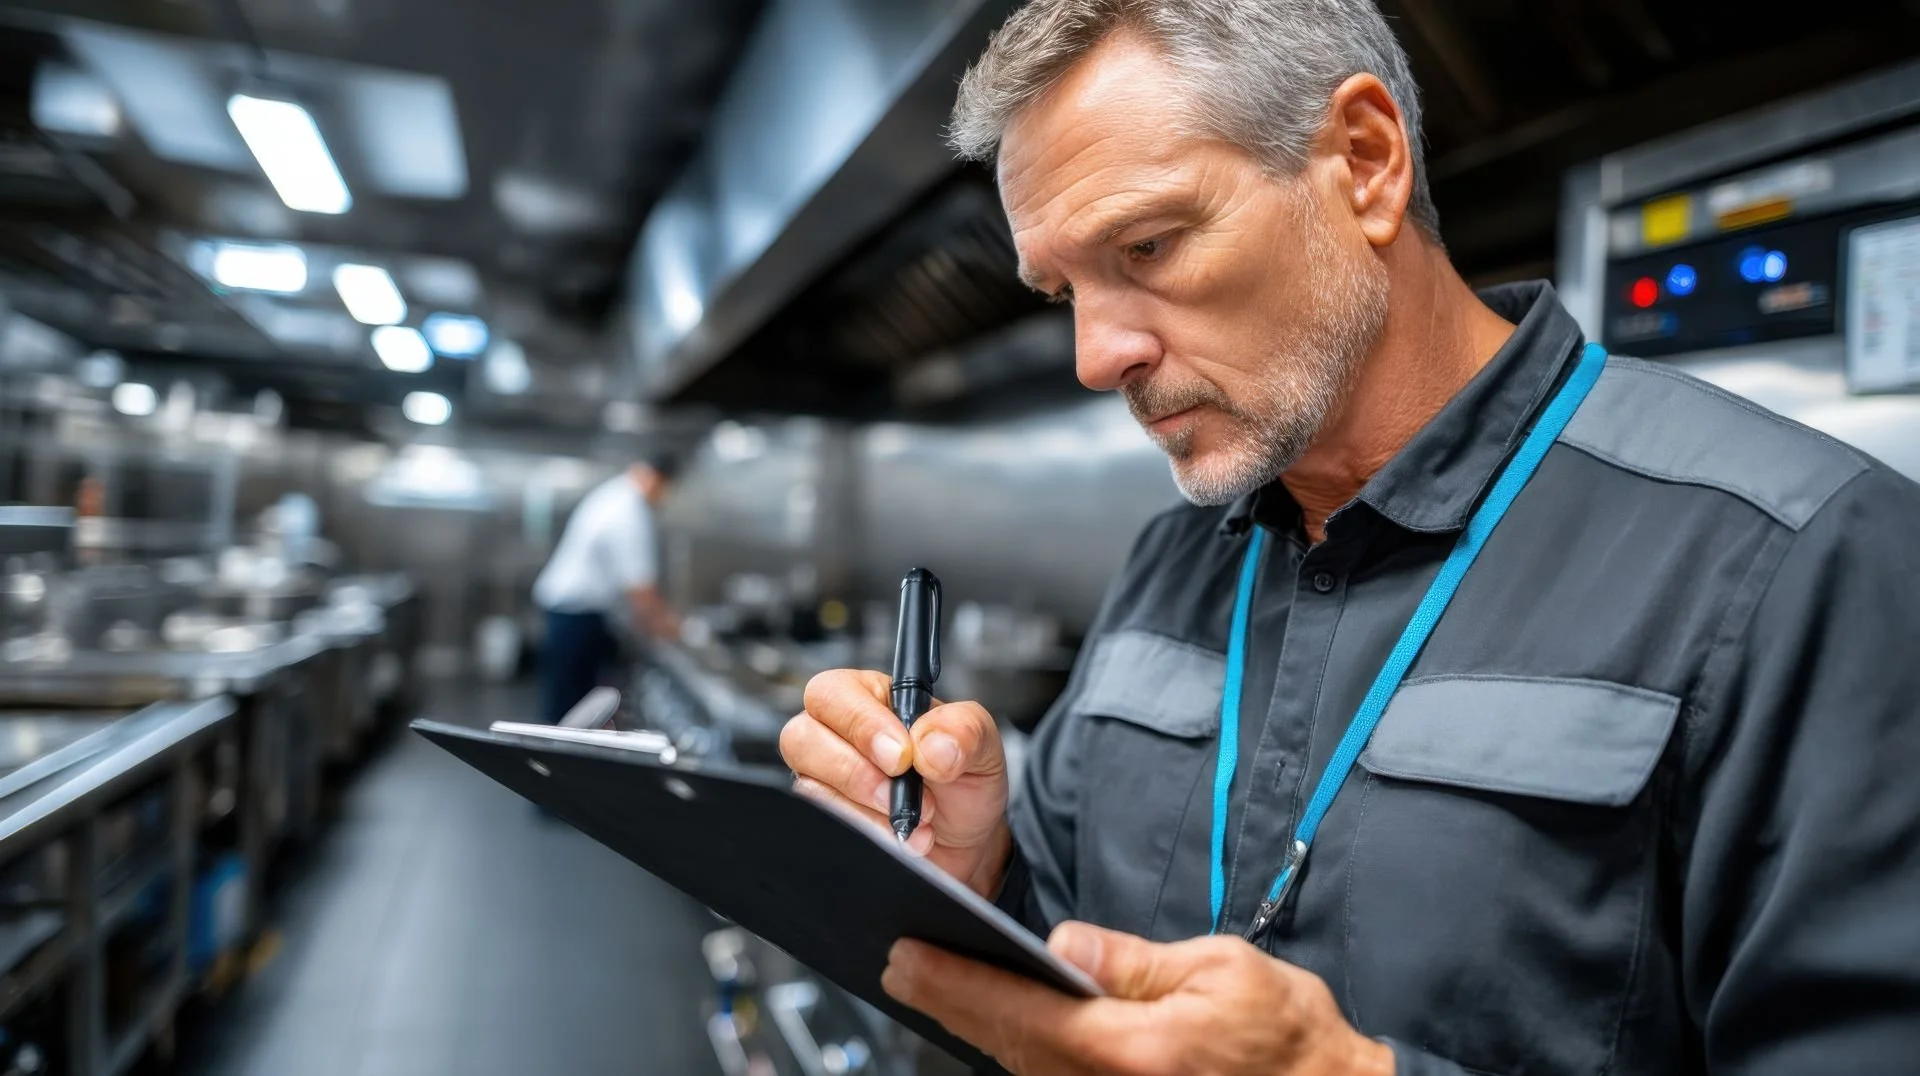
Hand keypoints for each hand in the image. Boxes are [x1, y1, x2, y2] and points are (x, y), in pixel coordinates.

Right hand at [780, 669, 1011, 897]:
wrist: (965, 841)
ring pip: (810, 787)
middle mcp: (837, 733)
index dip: (862, 725)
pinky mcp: (827, 818)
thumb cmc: (962, 781)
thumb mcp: (982, 746)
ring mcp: (825, 778)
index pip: (834, 693)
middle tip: (901, 795)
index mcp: (871, 697)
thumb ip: (965, 730)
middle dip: (857, 773)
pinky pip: (823, 825)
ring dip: (866, 810)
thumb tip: (930, 744)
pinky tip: (900, 837)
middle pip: (803, 737)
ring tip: (914, 819)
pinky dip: (867, 834)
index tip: (901, 756)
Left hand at [882, 922, 1394, 1075]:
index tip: (907, 960)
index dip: (953, 983)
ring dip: (982, 1028)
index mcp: (1132, 1051)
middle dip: (953, 1003)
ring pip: (1024, 1069)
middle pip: (1007, 1045)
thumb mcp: (1222, 973)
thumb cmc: (1292, 1041)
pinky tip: (1006, 1025)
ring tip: (942, 984)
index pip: (1018, 1010)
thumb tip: (1065, 941)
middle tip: (905, 966)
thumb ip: (1134, 962)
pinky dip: (1021, 1050)